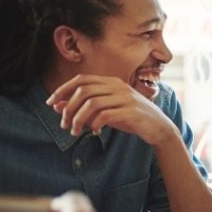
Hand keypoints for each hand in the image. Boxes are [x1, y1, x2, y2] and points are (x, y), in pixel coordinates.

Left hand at [45, 74, 178, 144]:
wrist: (160, 129)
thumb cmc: (132, 119)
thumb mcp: (106, 112)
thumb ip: (85, 108)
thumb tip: (57, 106)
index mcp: (112, 82)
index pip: (81, 80)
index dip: (63, 90)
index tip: (51, 103)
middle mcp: (118, 86)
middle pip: (83, 91)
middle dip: (68, 108)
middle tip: (64, 124)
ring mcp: (126, 97)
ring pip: (92, 103)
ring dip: (79, 119)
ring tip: (75, 131)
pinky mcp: (132, 111)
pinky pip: (106, 115)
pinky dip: (95, 124)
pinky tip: (94, 132)